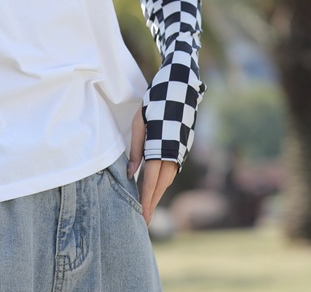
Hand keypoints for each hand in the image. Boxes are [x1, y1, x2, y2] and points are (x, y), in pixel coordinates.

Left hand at [126, 107, 177, 225]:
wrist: (181, 89)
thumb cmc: (156, 102)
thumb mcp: (140, 122)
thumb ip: (135, 148)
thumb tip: (130, 173)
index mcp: (161, 148)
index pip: (150, 180)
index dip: (145, 200)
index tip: (142, 217)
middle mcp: (173, 154)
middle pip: (160, 185)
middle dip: (151, 203)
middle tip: (143, 222)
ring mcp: (179, 152)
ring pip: (166, 179)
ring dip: (156, 193)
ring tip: (146, 207)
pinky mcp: (181, 149)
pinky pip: (170, 170)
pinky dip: (161, 181)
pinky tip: (153, 186)